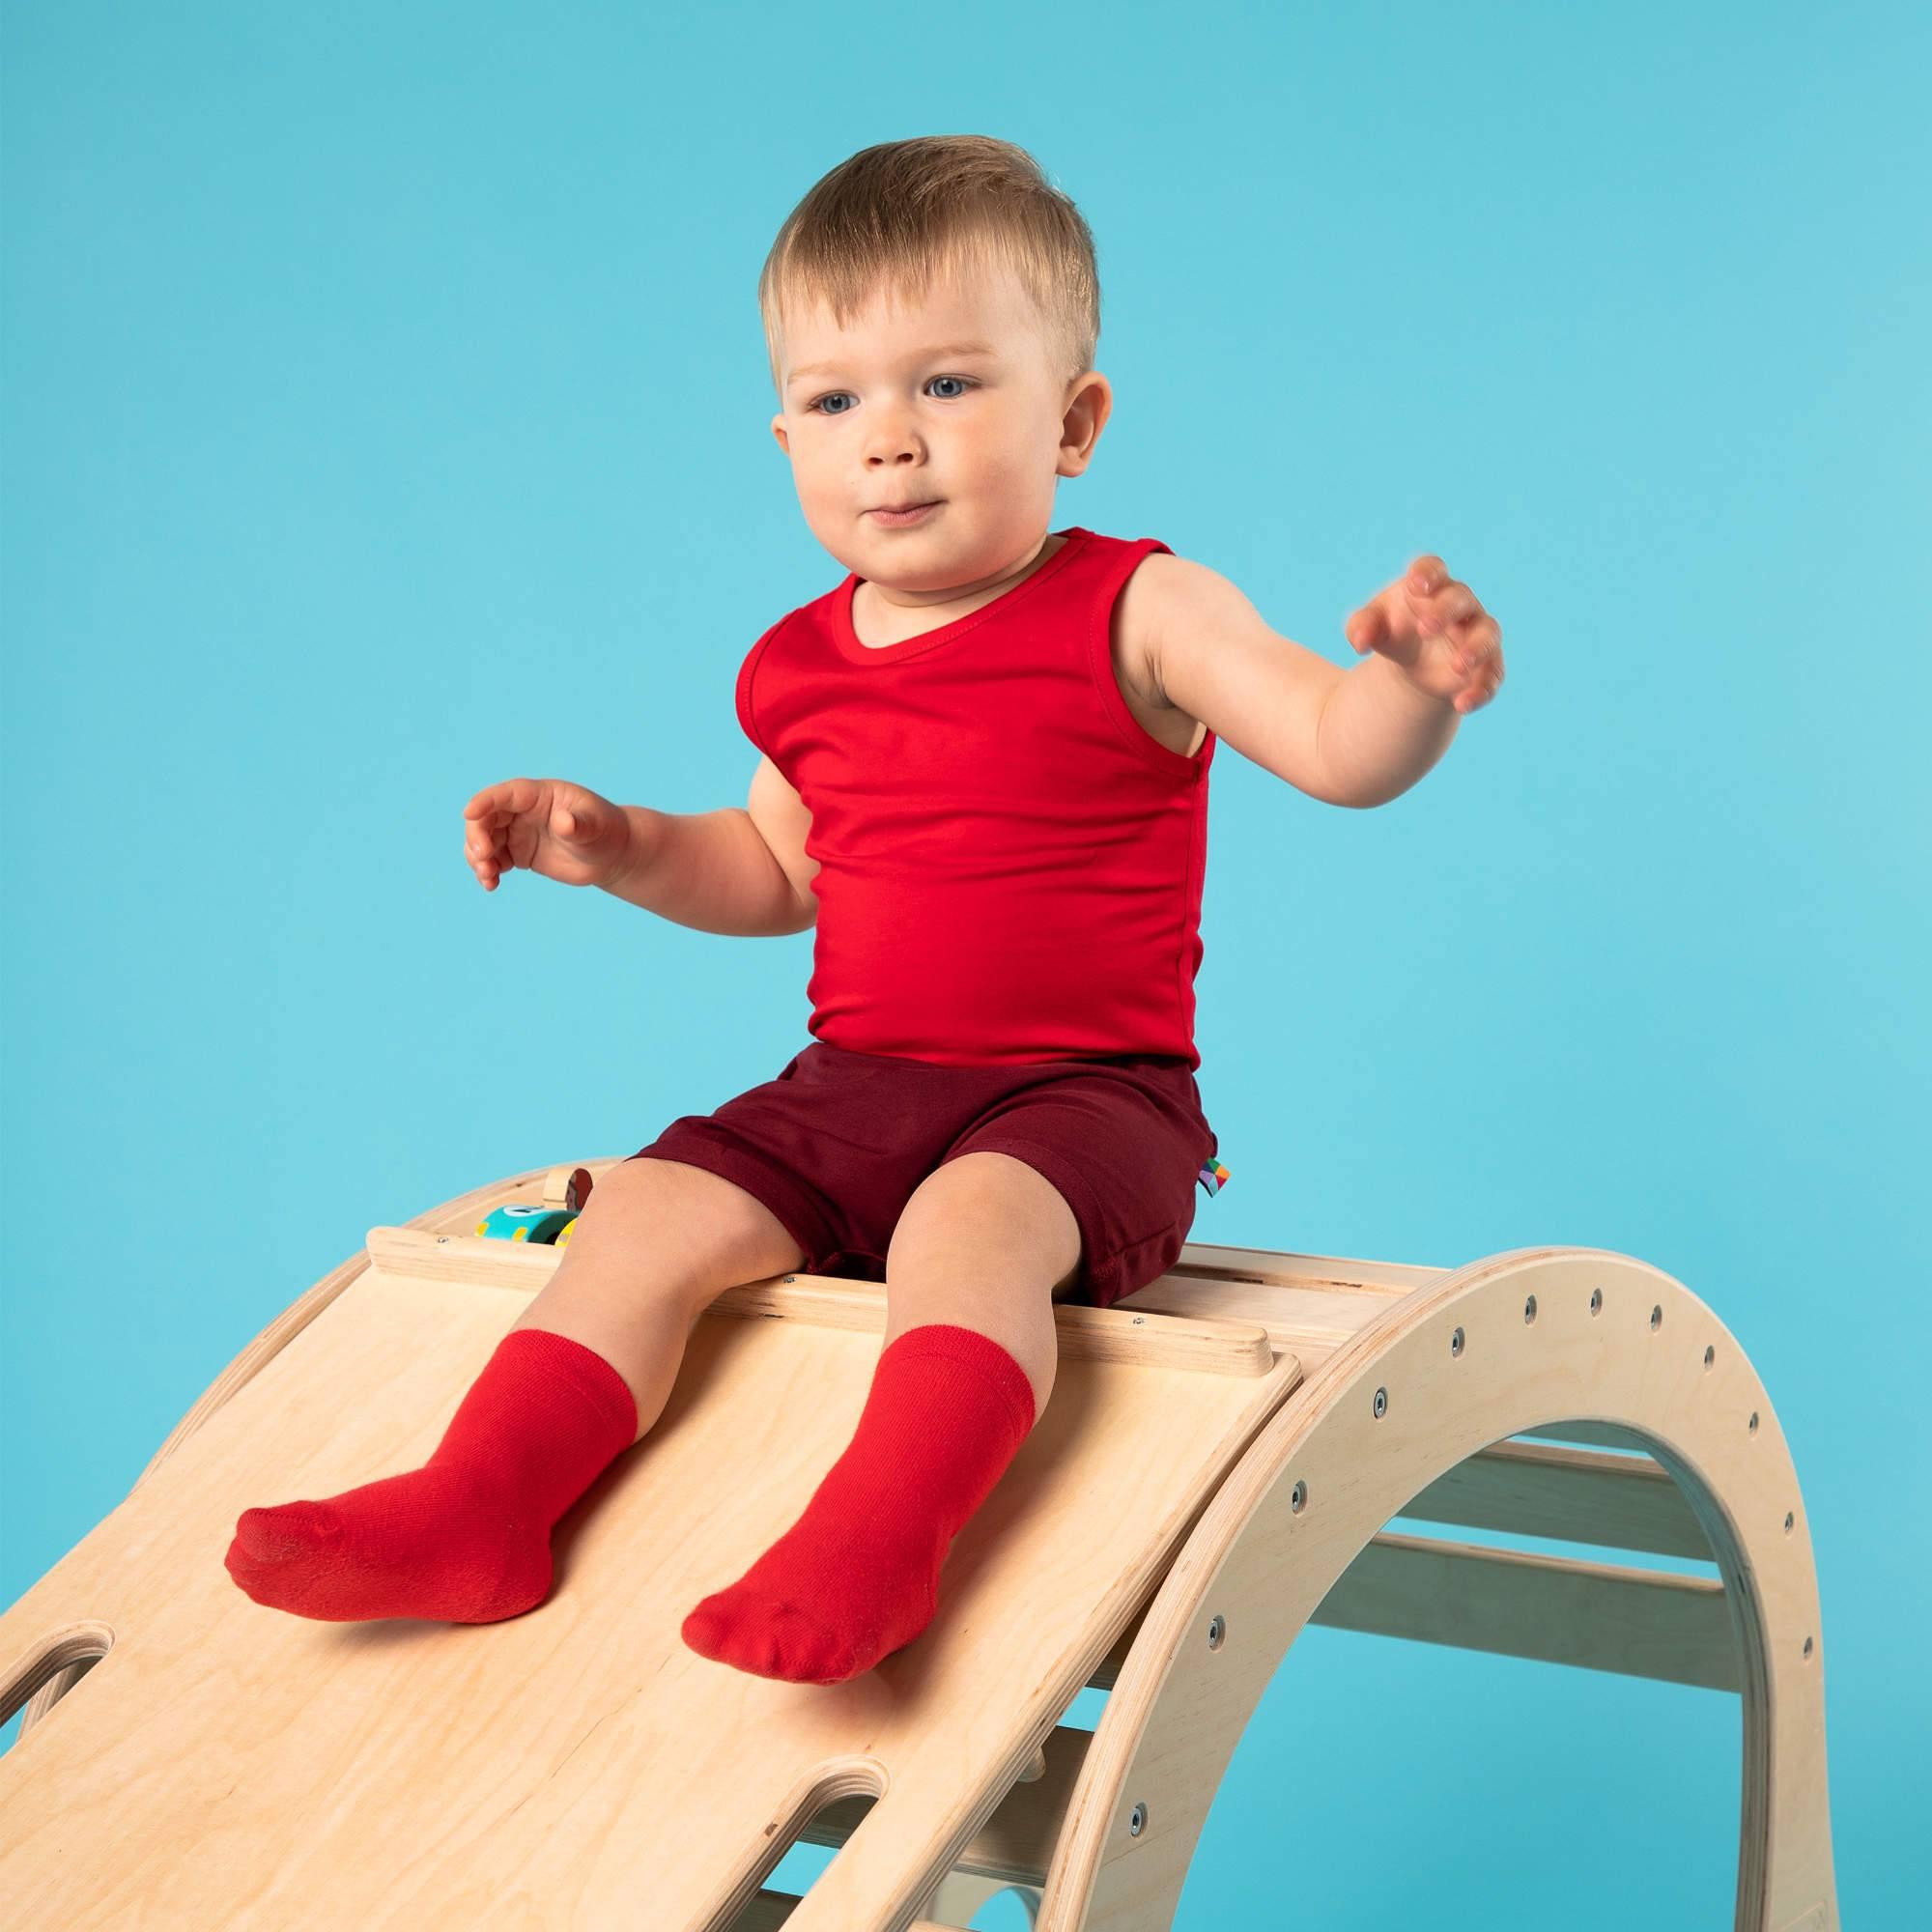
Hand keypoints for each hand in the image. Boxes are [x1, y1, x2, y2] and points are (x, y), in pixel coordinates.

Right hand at [462, 777, 634, 890]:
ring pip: (484, 839)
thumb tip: (564, 822)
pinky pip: (493, 859)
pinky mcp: (518, 853)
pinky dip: (487, 871)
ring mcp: (518, 832)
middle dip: (477, 836)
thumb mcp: (596, 826)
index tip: (468, 813)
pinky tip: (491, 885)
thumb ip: (579, 824)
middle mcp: (523, 811)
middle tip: (484, 859)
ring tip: (488, 878)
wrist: (611, 855)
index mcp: (540, 795)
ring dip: (478, 857)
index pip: (506, 794)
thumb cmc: (606, 831)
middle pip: (486, 817)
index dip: (485, 801)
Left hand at [1343, 555, 1504, 714]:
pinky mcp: (1486, 664)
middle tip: (1425, 629)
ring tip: (1458, 666)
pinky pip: (1492, 675)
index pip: (1433, 569)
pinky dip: (1481, 690)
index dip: (1427, 573)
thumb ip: (1361, 627)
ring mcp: (1477, 633)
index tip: (1415, 585)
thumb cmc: (1393, 630)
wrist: (1412, 664)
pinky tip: (1462, 705)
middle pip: (1460, 599)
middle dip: (1445, 611)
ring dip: (1475, 649)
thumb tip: (1360, 643)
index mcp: (1430, 586)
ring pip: (1487, 634)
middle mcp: (1460, 605)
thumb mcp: (1370, 627)